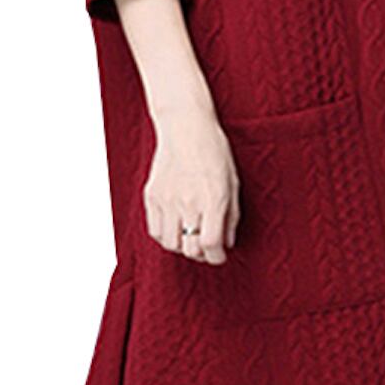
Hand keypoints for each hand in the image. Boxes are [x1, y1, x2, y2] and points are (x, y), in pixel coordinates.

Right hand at [141, 109, 240, 263]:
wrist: (186, 127)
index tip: (219, 256)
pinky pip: (154, 230)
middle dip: (201, 255)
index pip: (211, 244)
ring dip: (182, 247)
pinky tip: (175, 228)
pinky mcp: (152, 196)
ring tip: (190, 238)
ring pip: (170, 244)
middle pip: (190, 249)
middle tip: (206, 249)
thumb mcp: (233, 184)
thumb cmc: (214, 152)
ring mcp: (167, 200)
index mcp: (213, 199)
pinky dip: (165, 236)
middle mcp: (189, 202)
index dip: (217, 257)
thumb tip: (227, 243)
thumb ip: (231, 216)